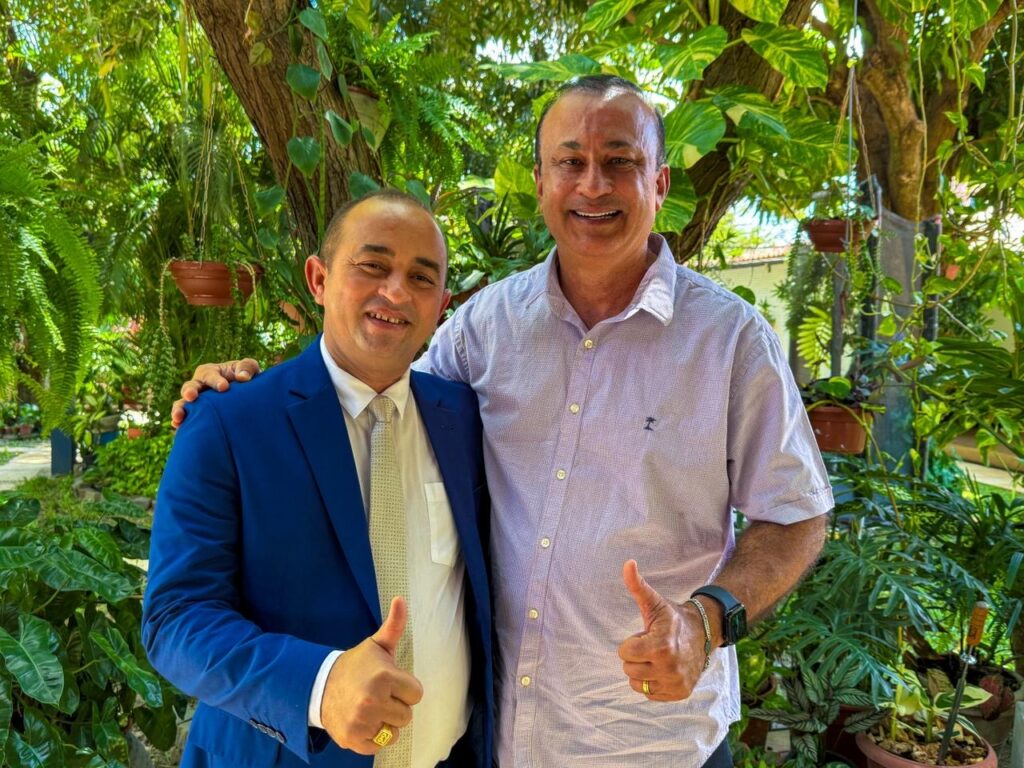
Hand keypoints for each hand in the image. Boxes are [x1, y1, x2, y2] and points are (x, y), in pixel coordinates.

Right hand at [170, 359, 261, 427]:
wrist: (247, 396)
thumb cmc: (245, 377)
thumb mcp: (249, 368)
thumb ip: (246, 368)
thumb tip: (243, 378)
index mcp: (209, 372)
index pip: (209, 375)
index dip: (216, 381)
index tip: (224, 387)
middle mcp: (199, 386)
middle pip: (190, 387)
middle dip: (190, 391)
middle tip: (191, 397)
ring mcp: (196, 402)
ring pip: (183, 404)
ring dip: (179, 410)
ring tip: (177, 418)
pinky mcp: (196, 414)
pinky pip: (186, 418)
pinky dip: (181, 422)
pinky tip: (179, 428)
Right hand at [320, 597, 422, 754]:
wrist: (320, 687)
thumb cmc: (356, 666)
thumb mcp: (376, 645)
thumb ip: (394, 625)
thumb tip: (401, 599)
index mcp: (384, 676)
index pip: (416, 694)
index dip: (405, 688)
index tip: (390, 682)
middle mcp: (373, 700)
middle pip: (407, 714)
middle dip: (396, 705)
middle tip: (379, 694)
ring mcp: (362, 721)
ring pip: (395, 731)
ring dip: (386, 721)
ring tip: (371, 707)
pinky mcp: (353, 739)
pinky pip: (380, 745)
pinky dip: (374, 737)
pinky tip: (364, 721)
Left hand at [618, 559, 706, 701]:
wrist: (704, 634)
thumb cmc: (673, 618)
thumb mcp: (655, 603)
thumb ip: (637, 585)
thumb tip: (628, 563)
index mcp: (661, 646)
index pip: (623, 652)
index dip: (632, 642)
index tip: (647, 635)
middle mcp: (670, 668)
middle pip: (628, 669)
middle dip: (637, 656)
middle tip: (653, 646)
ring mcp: (676, 683)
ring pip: (637, 683)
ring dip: (643, 671)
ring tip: (657, 658)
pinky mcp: (680, 693)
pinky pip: (649, 694)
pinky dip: (653, 683)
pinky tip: (664, 669)